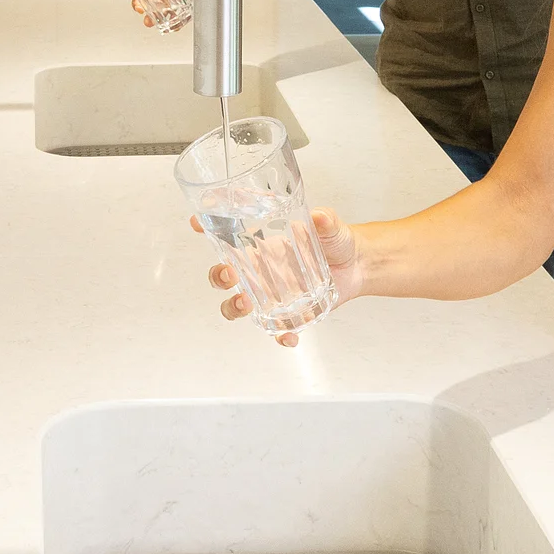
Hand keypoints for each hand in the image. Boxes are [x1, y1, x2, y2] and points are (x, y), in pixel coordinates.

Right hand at [191, 209, 362, 346]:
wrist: (357, 264)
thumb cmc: (334, 241)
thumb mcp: (329, 225)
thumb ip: (325, 220)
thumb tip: (319, 217)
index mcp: (261, 245)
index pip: (227, 236)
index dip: (207, 229)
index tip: (197, 222)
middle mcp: (260, 271)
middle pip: (223, 276)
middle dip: (218, 276)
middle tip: (228, 273)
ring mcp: (271, 294)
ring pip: (238, 305)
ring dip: (234, 307)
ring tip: (245, 304)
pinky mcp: (289, 313)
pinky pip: (276, 329)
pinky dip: (280, 336)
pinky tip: (288, 337)